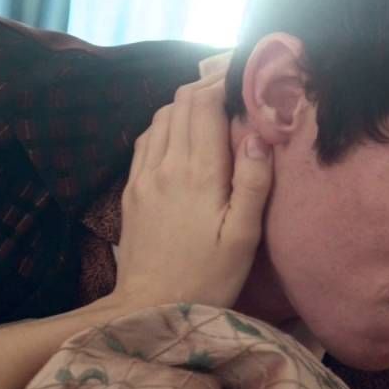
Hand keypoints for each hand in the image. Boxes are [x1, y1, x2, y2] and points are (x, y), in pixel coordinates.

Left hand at [109, 72, 272, 310]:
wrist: (148, 307)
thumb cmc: (206, 277)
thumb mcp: (242, 237)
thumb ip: (253, 184)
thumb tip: (258, 135)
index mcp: (198, 173)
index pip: (204, 105)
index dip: (223, 84)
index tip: (244, 81)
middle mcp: (166, 165)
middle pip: (181, 103)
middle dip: (207, 89)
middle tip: (232, 93)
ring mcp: (143, 176)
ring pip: (161, 117)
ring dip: (185, 107)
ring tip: (211, 114)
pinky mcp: (131, 190)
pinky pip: (146, 140)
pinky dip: (165, 127)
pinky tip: (180, 139)